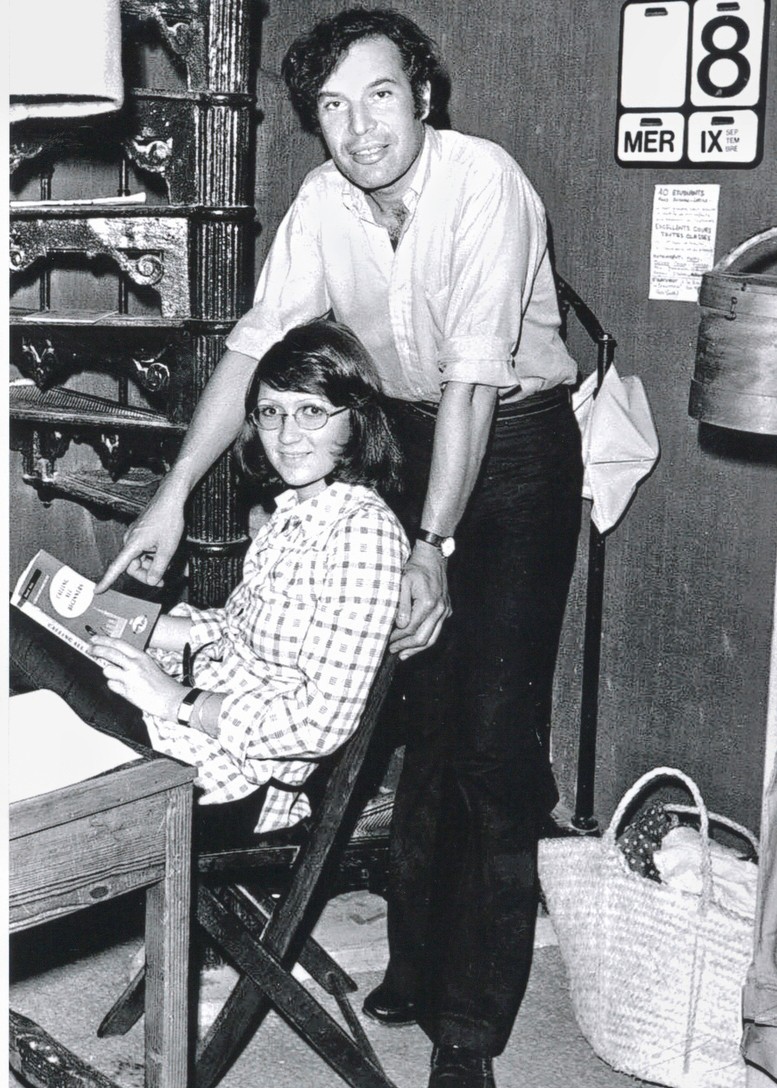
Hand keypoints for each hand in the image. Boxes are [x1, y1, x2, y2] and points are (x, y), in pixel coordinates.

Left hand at [91, 636, 184, 719]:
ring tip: (118, 676)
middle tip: (90, 649)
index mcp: (142, 656)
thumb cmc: (164, 684)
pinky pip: (112, 686)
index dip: (104, 640)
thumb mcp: (150, 665)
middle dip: (96, 650)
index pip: (119, 643)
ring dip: (109, 673)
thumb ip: (134, 661)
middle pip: (109, 653)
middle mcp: (135, 665)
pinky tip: (124, 687)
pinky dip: (115, 686)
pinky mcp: (127, 691)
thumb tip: (115, 658)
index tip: (95, 639)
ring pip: (107, 671)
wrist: (172, 700)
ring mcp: (130, 678)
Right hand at [94, 485, 185, 592]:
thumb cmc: (168, 519)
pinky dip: (152, 555)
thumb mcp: (167, 548)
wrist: (170, 500)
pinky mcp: (141, 533)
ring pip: (139, 559)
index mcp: (133, 544)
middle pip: (132, 567)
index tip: (98, 590)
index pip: (116, 567)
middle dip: (146, 574)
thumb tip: (152, 581)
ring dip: (151, 564)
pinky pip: (143, 550)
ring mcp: (135, 536)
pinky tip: (164, 553)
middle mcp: (130, 540)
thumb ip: (159, 568)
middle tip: (162, 579)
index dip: (107, 580)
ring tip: (167, 562)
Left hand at [389, 542, 451, 659]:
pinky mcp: (446, 611)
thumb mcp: (403, 582)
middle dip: (406, 647)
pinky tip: (414, 644)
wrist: (433, 557)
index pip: (411, 628)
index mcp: (428, 603)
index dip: (398, 637)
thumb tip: (400, 625)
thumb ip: (402, 605)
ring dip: (416, 648)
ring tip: (403, 655)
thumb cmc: (415, 568)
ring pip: (432, 638)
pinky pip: (436, 631)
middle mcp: (439, 610)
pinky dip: (425, 639)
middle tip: (392, 650)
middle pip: (423, 638)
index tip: (386, 640)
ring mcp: (445, 611)